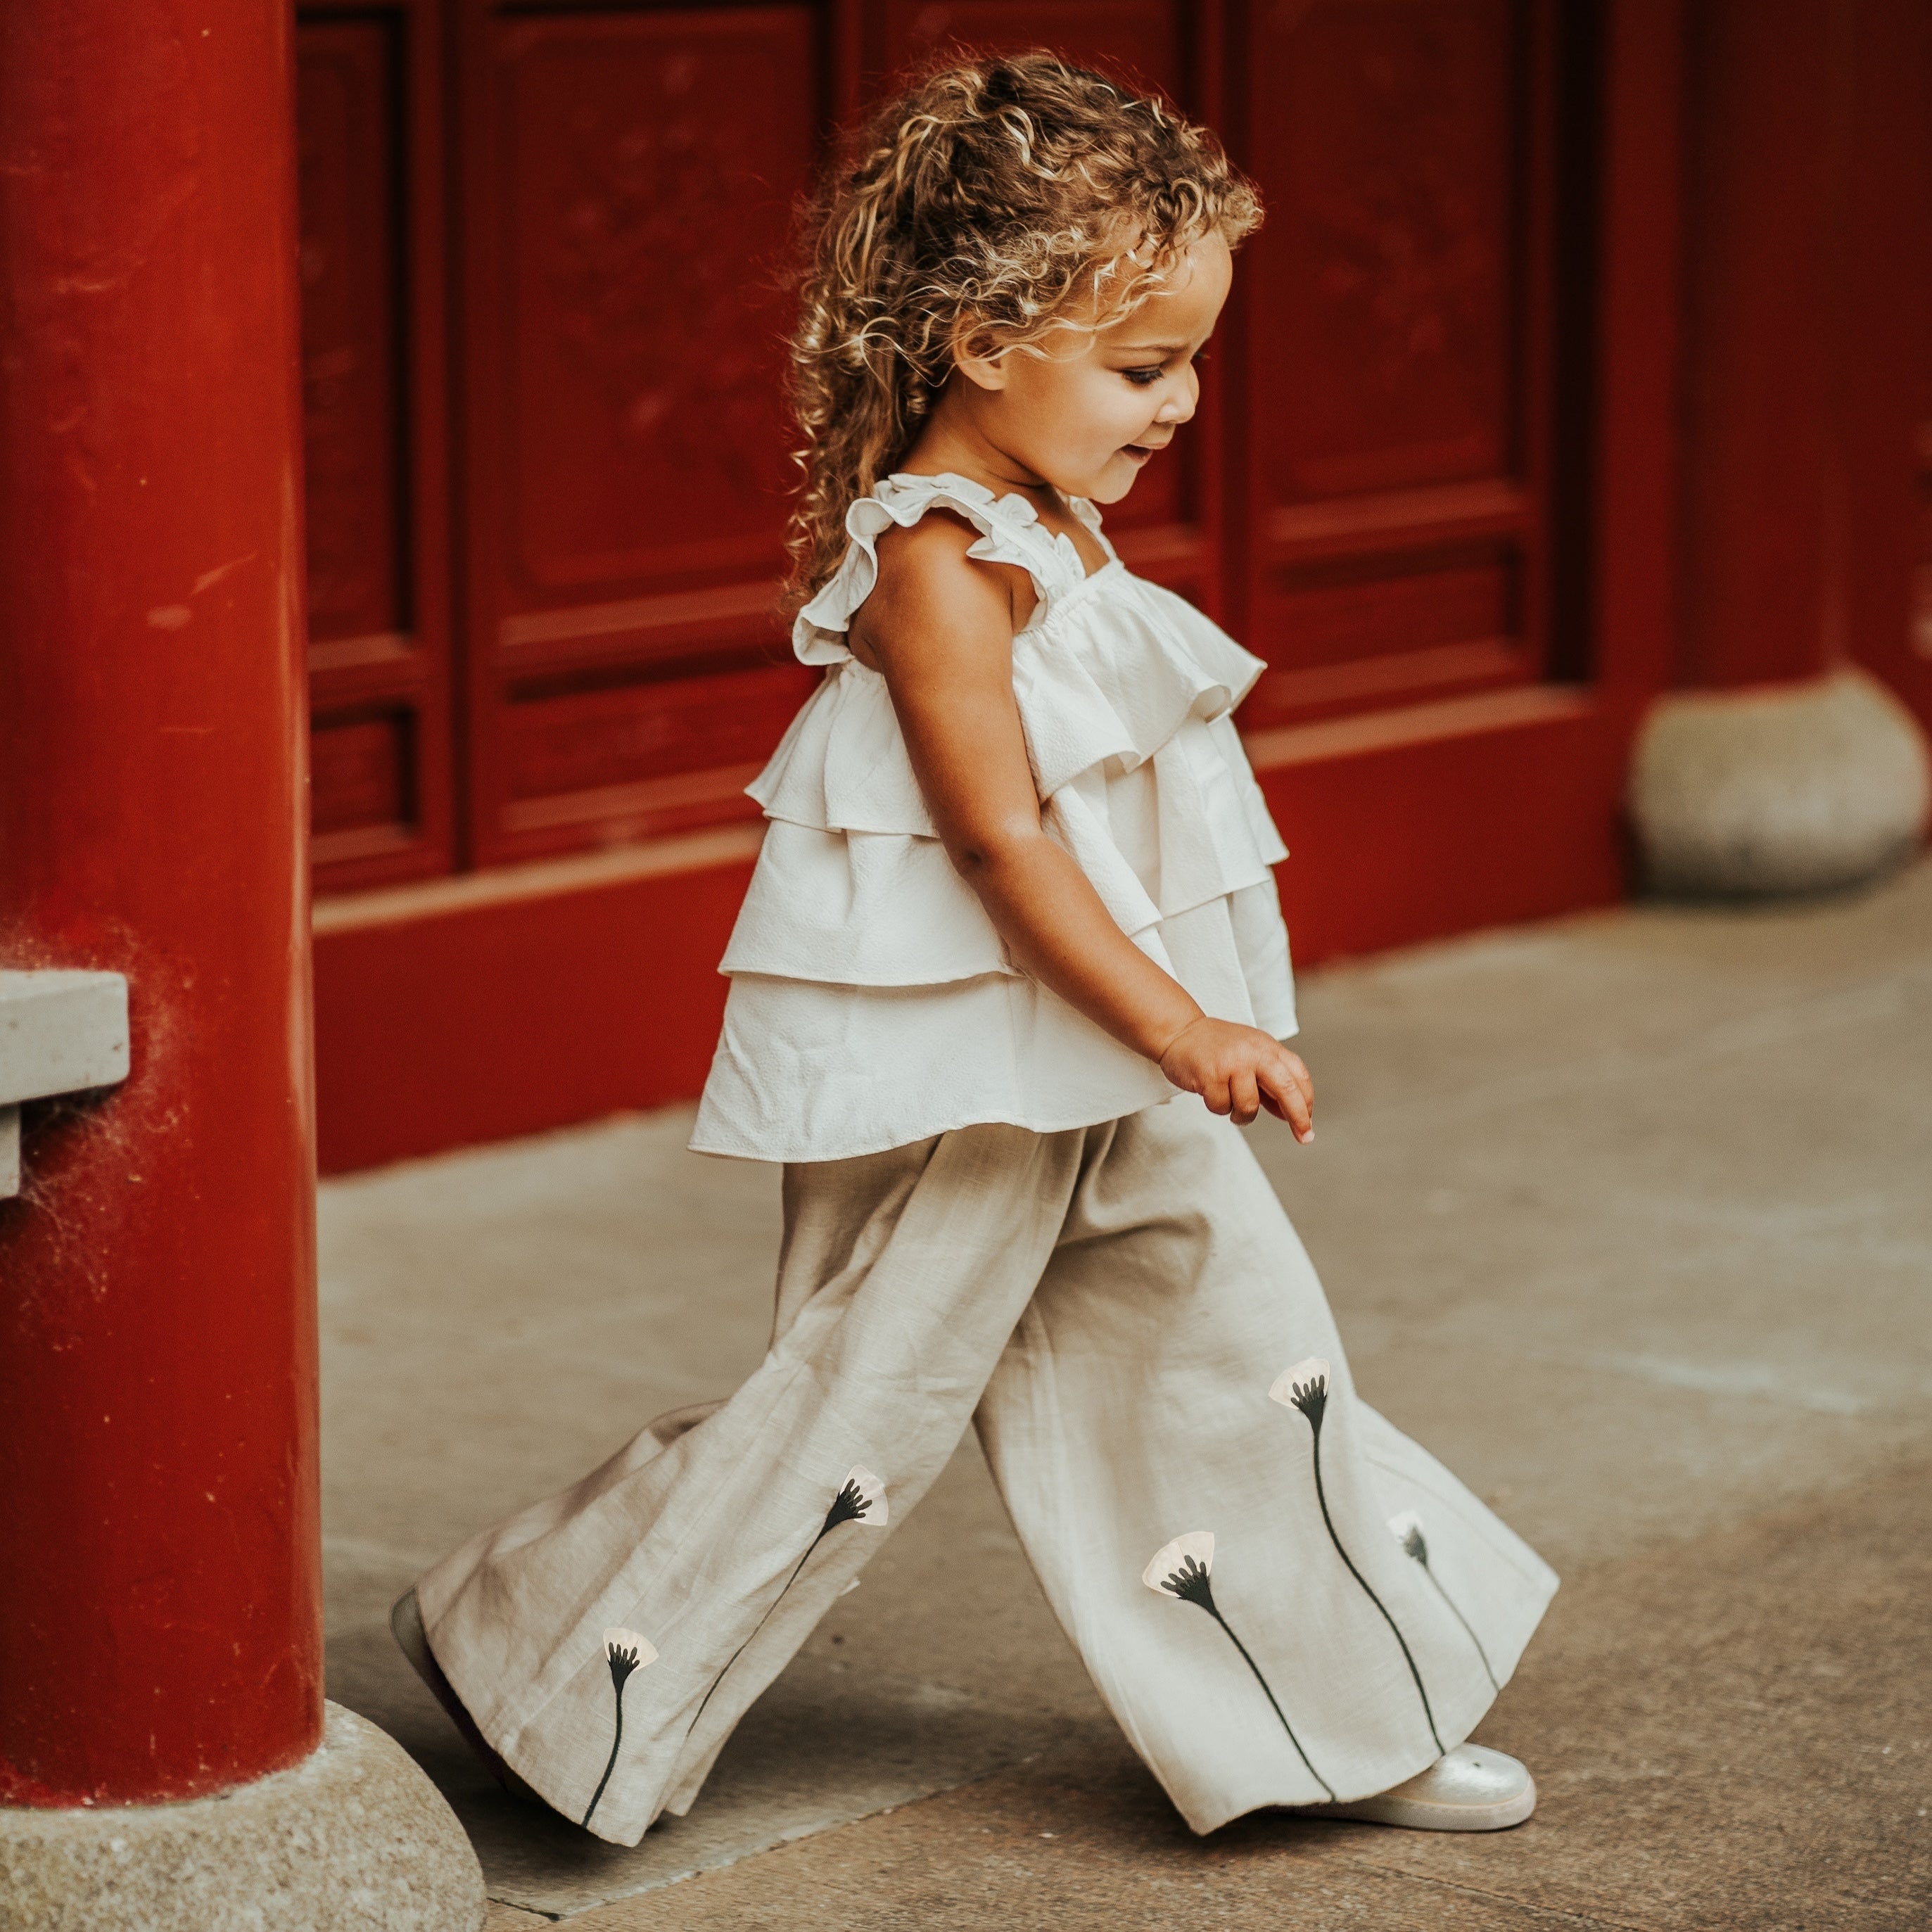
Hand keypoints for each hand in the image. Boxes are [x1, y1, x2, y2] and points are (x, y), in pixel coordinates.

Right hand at [1158, 1017, 1314, 1140]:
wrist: (1179, 1030)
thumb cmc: (1217, 1048)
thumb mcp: (1251, 1057)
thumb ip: (1270, 1084)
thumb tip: (1290, 1115)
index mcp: (1268, 1047)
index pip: (1298, 1076)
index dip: (1306, 1102)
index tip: (1307, 1124)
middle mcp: (1254, 1052)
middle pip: (1286, 1089)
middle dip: (1298, 1117)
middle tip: (1304, 1137)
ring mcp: (1233, 1063)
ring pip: (1250, 1107)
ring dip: (1241, 1115)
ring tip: (1229, 1103)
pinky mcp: (1211, 1075)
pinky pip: (1222, 1107)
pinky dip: (1217, 1107)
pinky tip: (1210, 1092)